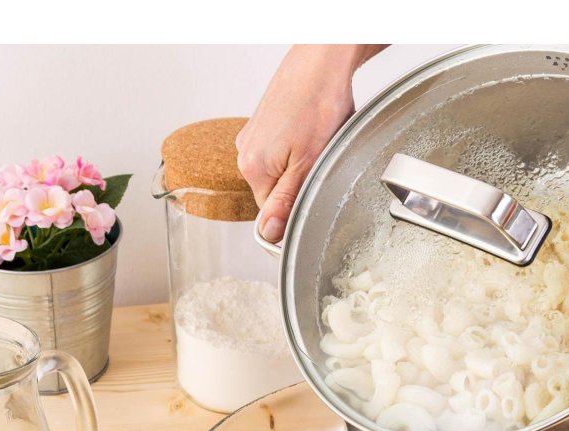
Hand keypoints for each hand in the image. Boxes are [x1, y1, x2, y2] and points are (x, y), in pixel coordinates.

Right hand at [237, 45, 386, 242]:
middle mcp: (245, 150)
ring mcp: (253, 134)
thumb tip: (269, 232)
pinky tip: (313, 130)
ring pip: (280, 169)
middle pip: (275, 190)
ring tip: (318, 140)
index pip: (271, 212)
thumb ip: (286, 202)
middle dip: (300, 182)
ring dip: (302, 163)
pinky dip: (300, 145)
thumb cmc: (319, 102)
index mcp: (252, 166)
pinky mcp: (264, 122)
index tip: (315, 191)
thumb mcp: (308, 164)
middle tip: (321, 160)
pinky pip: (281, 149)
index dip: (296, 208)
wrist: (322, 59)